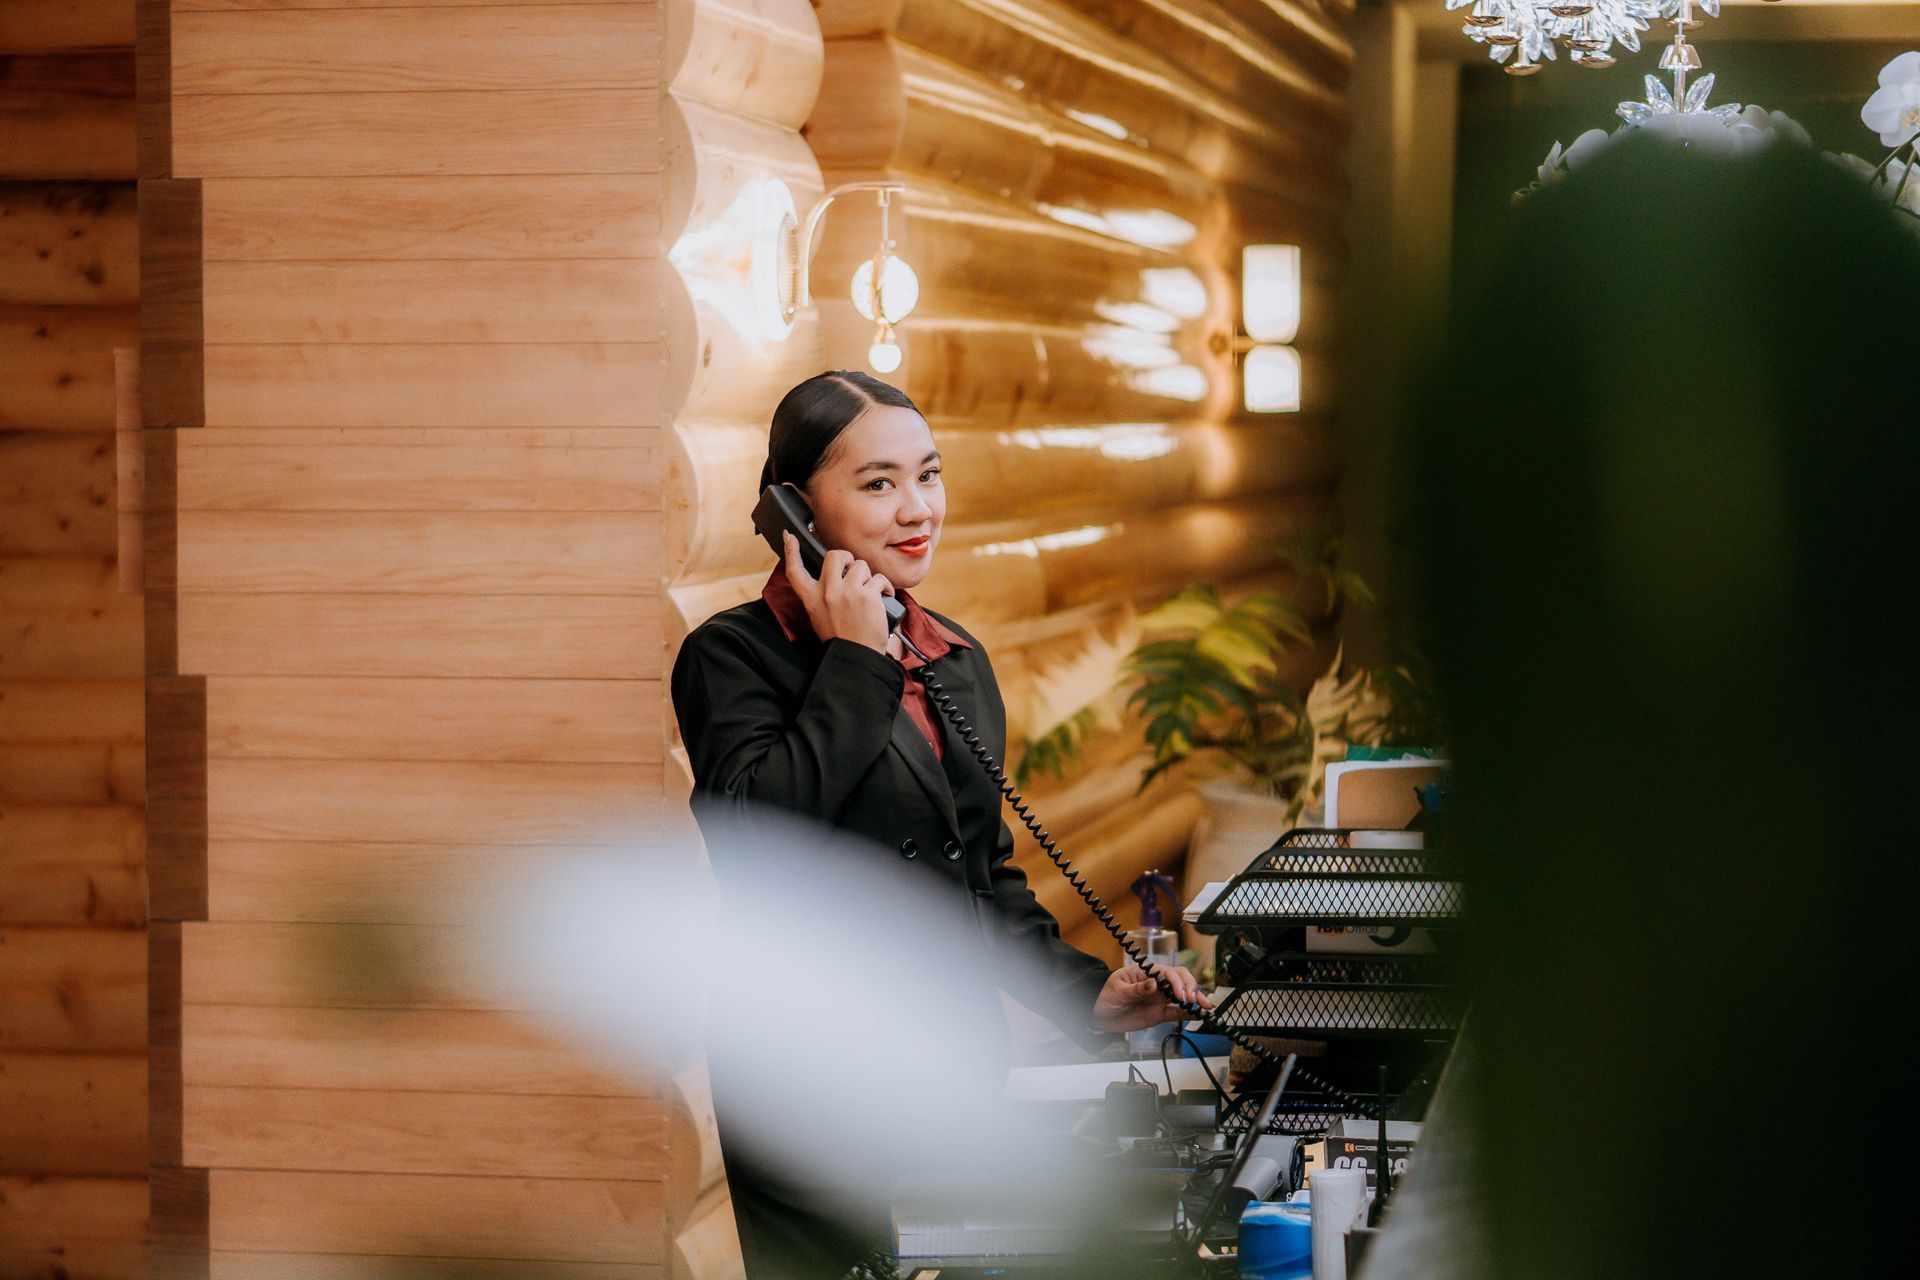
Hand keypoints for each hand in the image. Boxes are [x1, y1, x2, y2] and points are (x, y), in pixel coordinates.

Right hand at [783, 530, 894, 653]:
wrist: (857, 657)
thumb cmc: (842, 639)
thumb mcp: (820, 617)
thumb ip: (823, 596)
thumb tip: (834, 578)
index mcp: (811, 599)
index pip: (795, 570)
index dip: (790, 550)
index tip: (789, 536)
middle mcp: (826, 592)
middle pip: (834, 556)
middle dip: (847, 557)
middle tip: (853, 569)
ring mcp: (847, 592)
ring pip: (860, 565)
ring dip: (868, 577)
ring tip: (870, 593)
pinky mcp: (867, 595)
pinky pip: (879, 579)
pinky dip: (885, 587)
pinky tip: (884, 597)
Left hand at [1090, 962, 1213, 1033]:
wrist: (1098, 1013)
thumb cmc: (1105, 996)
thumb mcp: (1117, 992)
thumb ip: (1136, 989)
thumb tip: (1153, 984)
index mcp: (1146, 973)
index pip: (1168, 973)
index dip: (1177, 982)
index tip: (1181, 994)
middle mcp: (1156, 984)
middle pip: (1180, 980)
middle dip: (1190, 988)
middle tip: (1193, 1000)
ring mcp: (1160, 998)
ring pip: (1183, 996)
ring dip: (1196, 999)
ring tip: (1207, 1006)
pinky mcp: (1159, 1013)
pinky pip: (1177, 1012)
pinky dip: (1189, 1013)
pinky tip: (1199, 1015)